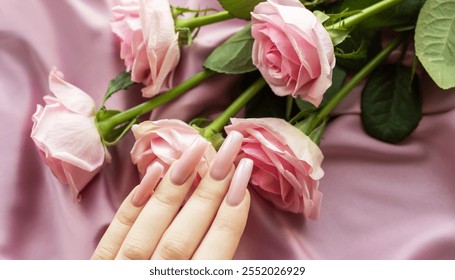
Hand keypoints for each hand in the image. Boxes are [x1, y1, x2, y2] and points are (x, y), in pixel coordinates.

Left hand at [91, 132, 251, 259]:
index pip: (215, 251)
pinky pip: (116, 234)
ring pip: (151, 228)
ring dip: (176, 186)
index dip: (231, 212)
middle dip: (211, 187)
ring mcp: (121, 276)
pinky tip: (154, 172)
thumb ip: (217, 270)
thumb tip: (232, 229)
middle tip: (230, 146)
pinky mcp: (98, 269)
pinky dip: (135, 202)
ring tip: (197, 148)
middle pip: (185, 232)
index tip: (244, 175)